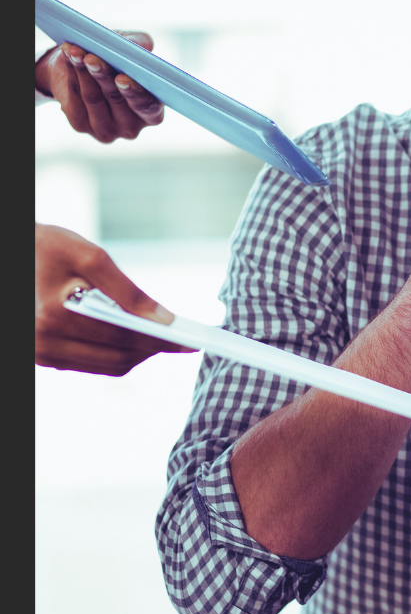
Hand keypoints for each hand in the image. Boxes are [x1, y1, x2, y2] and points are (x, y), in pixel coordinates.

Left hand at [35, 33, 164, 142]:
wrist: (80, 70)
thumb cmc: (114, 60)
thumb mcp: (129, 47)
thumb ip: (140, 44)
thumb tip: (141, 45)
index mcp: (152, 112)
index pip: (148, 107)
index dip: (136, 93)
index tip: (122, 78)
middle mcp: (131, 126)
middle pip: (117, 100)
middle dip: (103, 76)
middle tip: (91, 59)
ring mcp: (106, 129)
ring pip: (93, 97)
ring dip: (83, 71)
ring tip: (75, 50)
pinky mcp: (81, 125)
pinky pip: (75, 97)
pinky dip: (71, 73)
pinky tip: (69, 56)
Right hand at [35, 224, 192, 374]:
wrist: (12, 253)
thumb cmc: (47, 247)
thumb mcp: (89, 257)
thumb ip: (128, 290)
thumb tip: (164, 319)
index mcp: (54, 316)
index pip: (122, 338)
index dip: (160, 341)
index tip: (190, 342)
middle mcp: (43, 341)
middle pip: (116, 359)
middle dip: (152, 350)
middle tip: (180, 341)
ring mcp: (41, 353)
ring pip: (106, 366)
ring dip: (137, 355)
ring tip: (161, 338)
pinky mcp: (43, 355)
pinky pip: (91, 364)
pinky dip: (116, 354)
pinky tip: (135, 338)